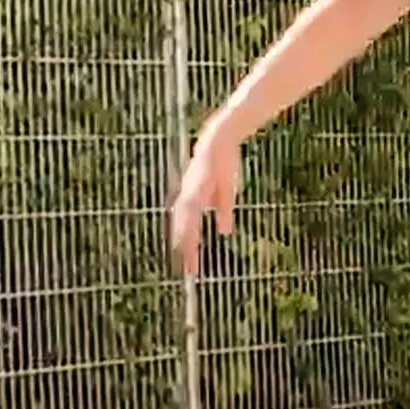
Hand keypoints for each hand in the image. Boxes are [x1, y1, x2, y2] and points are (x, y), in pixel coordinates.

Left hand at [169, 123, 242, 276]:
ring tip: (185, 255)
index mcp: (193, 199)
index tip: (190, 267)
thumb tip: (224, 232)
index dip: (188, 246)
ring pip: (185, 218)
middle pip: (183, 226)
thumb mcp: (226, 192)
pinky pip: (192, 205)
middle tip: (186, 270)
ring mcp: (191, 189)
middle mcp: (188, 195)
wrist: (222, 138)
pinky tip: (191, 229)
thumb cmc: (223, 164)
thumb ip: (223, 211)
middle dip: (184, 248)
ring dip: (185, 237)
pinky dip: (190, 218)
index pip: (188, 227)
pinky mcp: (197, 182)